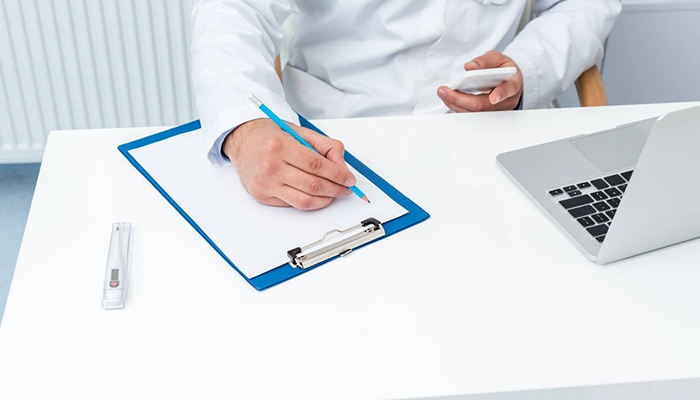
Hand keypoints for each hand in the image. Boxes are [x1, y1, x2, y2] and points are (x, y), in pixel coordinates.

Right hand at [222, 119, 355, 209]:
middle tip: (346, 188)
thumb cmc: (272, 137)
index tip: (349, 179)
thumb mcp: (302, 132)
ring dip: (325, 199)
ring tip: (334, 193)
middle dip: (336, 189)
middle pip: (313, 184)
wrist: (244, 142)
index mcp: (280, 145)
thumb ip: (327, 147)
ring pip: (305, 200)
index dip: (338, 174)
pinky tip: (317, 195)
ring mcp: (265, 183)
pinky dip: (310, 202)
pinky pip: (293, 204)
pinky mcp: (262, 195)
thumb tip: (343, 168)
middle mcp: (270, 165)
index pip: (317, 165)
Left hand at [437, 50, 523, 111]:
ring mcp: (496, 111)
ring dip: (455, 104)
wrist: (509, 81)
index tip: (493, 97)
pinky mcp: (486, 116)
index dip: (501, 94)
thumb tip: (469, 67)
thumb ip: (484, 61)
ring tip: (442, 93)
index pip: (508, 89)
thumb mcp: (497, 58)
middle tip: (444, 91)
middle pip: (483, 105)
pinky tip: (448, 98)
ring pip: (474, 113)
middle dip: (461, 99)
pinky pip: (471, 114)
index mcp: (513, 84)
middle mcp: (506, 101)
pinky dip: (457, 106)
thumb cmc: (503, 69)